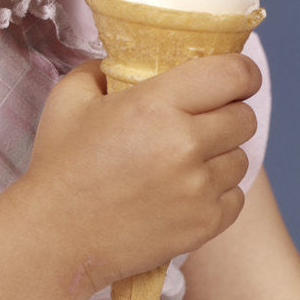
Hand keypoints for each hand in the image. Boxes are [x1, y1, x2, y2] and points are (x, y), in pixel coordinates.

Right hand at [23, 54, 260, 291]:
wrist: (55, 238)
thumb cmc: (60, 164)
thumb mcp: (70, 96)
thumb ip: (102, 67)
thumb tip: (126, 60)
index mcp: (155, 104)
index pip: (232, 74)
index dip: (242, 71)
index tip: (236, 76)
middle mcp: (185, 145)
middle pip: (244, 117)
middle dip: (228, 111)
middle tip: (202, 117)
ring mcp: (198, 189)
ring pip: (241, 158)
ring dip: (222, 153)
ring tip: (187, 157)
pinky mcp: (203, 225)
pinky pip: (235, 197)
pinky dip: (218, 191)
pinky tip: (187, 188)